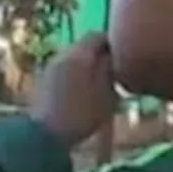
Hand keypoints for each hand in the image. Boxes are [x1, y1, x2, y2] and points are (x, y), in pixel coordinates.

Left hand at [32, 33, 120, 147]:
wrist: (43, 137)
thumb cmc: (82, 113)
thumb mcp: (108, 92)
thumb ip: (113, 69)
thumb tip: (118, 55)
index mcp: (79, 53)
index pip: (100, 35)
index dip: (116, 44)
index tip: (129, 59)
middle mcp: (62, 54)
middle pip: (87, 47)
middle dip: (102, 56)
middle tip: (119, 73)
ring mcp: (50, 68)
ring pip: (76, 59)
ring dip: (90, 68)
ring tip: (104, 86)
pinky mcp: (44, 82)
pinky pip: (67, 71)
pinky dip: (78, 77)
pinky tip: (86, 94)